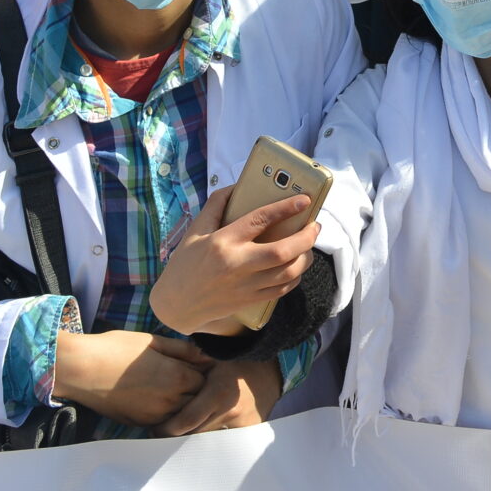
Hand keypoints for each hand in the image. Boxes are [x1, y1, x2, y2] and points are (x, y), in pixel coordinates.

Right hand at [50, 329, 210, 426]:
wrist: (80, 370)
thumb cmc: (115, 349)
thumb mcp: (153, 341)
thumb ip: (183, 350)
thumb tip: (207, 355)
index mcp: (176, 376)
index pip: (207, 380)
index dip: (205, 372)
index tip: (199, 364)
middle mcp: (169, 400)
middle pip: (197, 399)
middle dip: (197, 389)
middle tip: (189, 375)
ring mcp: (154, 415)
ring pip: (181, 414)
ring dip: (183, 403)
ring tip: (173, 387)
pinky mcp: (139, 423)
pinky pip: (163, 422)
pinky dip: (167, 413)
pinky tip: (158, 399)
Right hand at [148, 183, 320, 335]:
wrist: (175, 304)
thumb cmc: (185, 263)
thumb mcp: (195, 230)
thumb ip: (216, 205)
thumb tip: (238, 185)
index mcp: (222, 242)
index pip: (260, 220)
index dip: (285, 208)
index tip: (304, 200)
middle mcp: (236, 264)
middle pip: (282, 252)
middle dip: (306, 238)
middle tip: (315, 226)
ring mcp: (244, 286)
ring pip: (287, 273)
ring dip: (305, 258)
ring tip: (308, 245)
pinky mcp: (249, 301)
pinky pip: (281, 290)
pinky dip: (295, 277)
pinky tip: (296, 266)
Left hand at [159, 358, 282, 436]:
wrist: (270, 369)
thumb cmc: (234, 361)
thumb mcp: (210, 361)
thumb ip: (187, 374)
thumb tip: (159, 389)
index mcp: (217, 394)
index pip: (183, 423)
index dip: (165, 430)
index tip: (154, 430)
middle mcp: (230, 412)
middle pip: (192, 435)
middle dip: (175, 436)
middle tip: (161, 433)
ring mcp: (241, 424)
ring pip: (205, 440)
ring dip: (192, 437)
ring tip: (181, 431)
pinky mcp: (248, 431)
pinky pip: (222, 440)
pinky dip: (211, 437)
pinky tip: (205, 430)